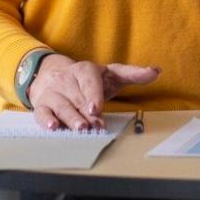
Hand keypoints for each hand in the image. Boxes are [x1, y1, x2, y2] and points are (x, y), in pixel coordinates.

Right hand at [28, 55, 158, 130]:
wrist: (53, 74)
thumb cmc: (88, 80)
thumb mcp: (111, 74)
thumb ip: (133, 74)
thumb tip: (157, 71)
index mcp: (86, 70)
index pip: (89, 79)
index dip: (93, 94)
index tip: (96, 108)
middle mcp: (68, 80)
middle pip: (77, 97)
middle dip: (86, 113)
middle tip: (95, 126)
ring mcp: (54, 92)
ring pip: (62, 106)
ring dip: (71, 119)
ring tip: (80, 128)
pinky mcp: (43, 104)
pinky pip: (42, 113)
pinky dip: (46, 120)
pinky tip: (53, 127)